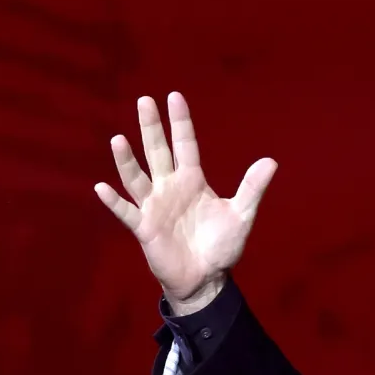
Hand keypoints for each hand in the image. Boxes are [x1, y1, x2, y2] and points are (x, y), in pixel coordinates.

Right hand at [94, 92, 277, 310]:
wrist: (207, 278)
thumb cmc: (221, 246)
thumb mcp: (241, 215)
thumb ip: (252, 188)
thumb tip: (271, 161)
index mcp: (192, 180)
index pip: (185, 145)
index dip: (180, 122)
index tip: (174, 97)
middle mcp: (169, 188)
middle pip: (157, 152)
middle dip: (151, 128)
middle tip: (144, 101)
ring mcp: (154, 206)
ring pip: (137, 178)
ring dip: (126, 160)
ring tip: (118, 140)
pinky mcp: (145, 228)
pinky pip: (126, 212)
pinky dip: (114, 201)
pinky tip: (102, 188)